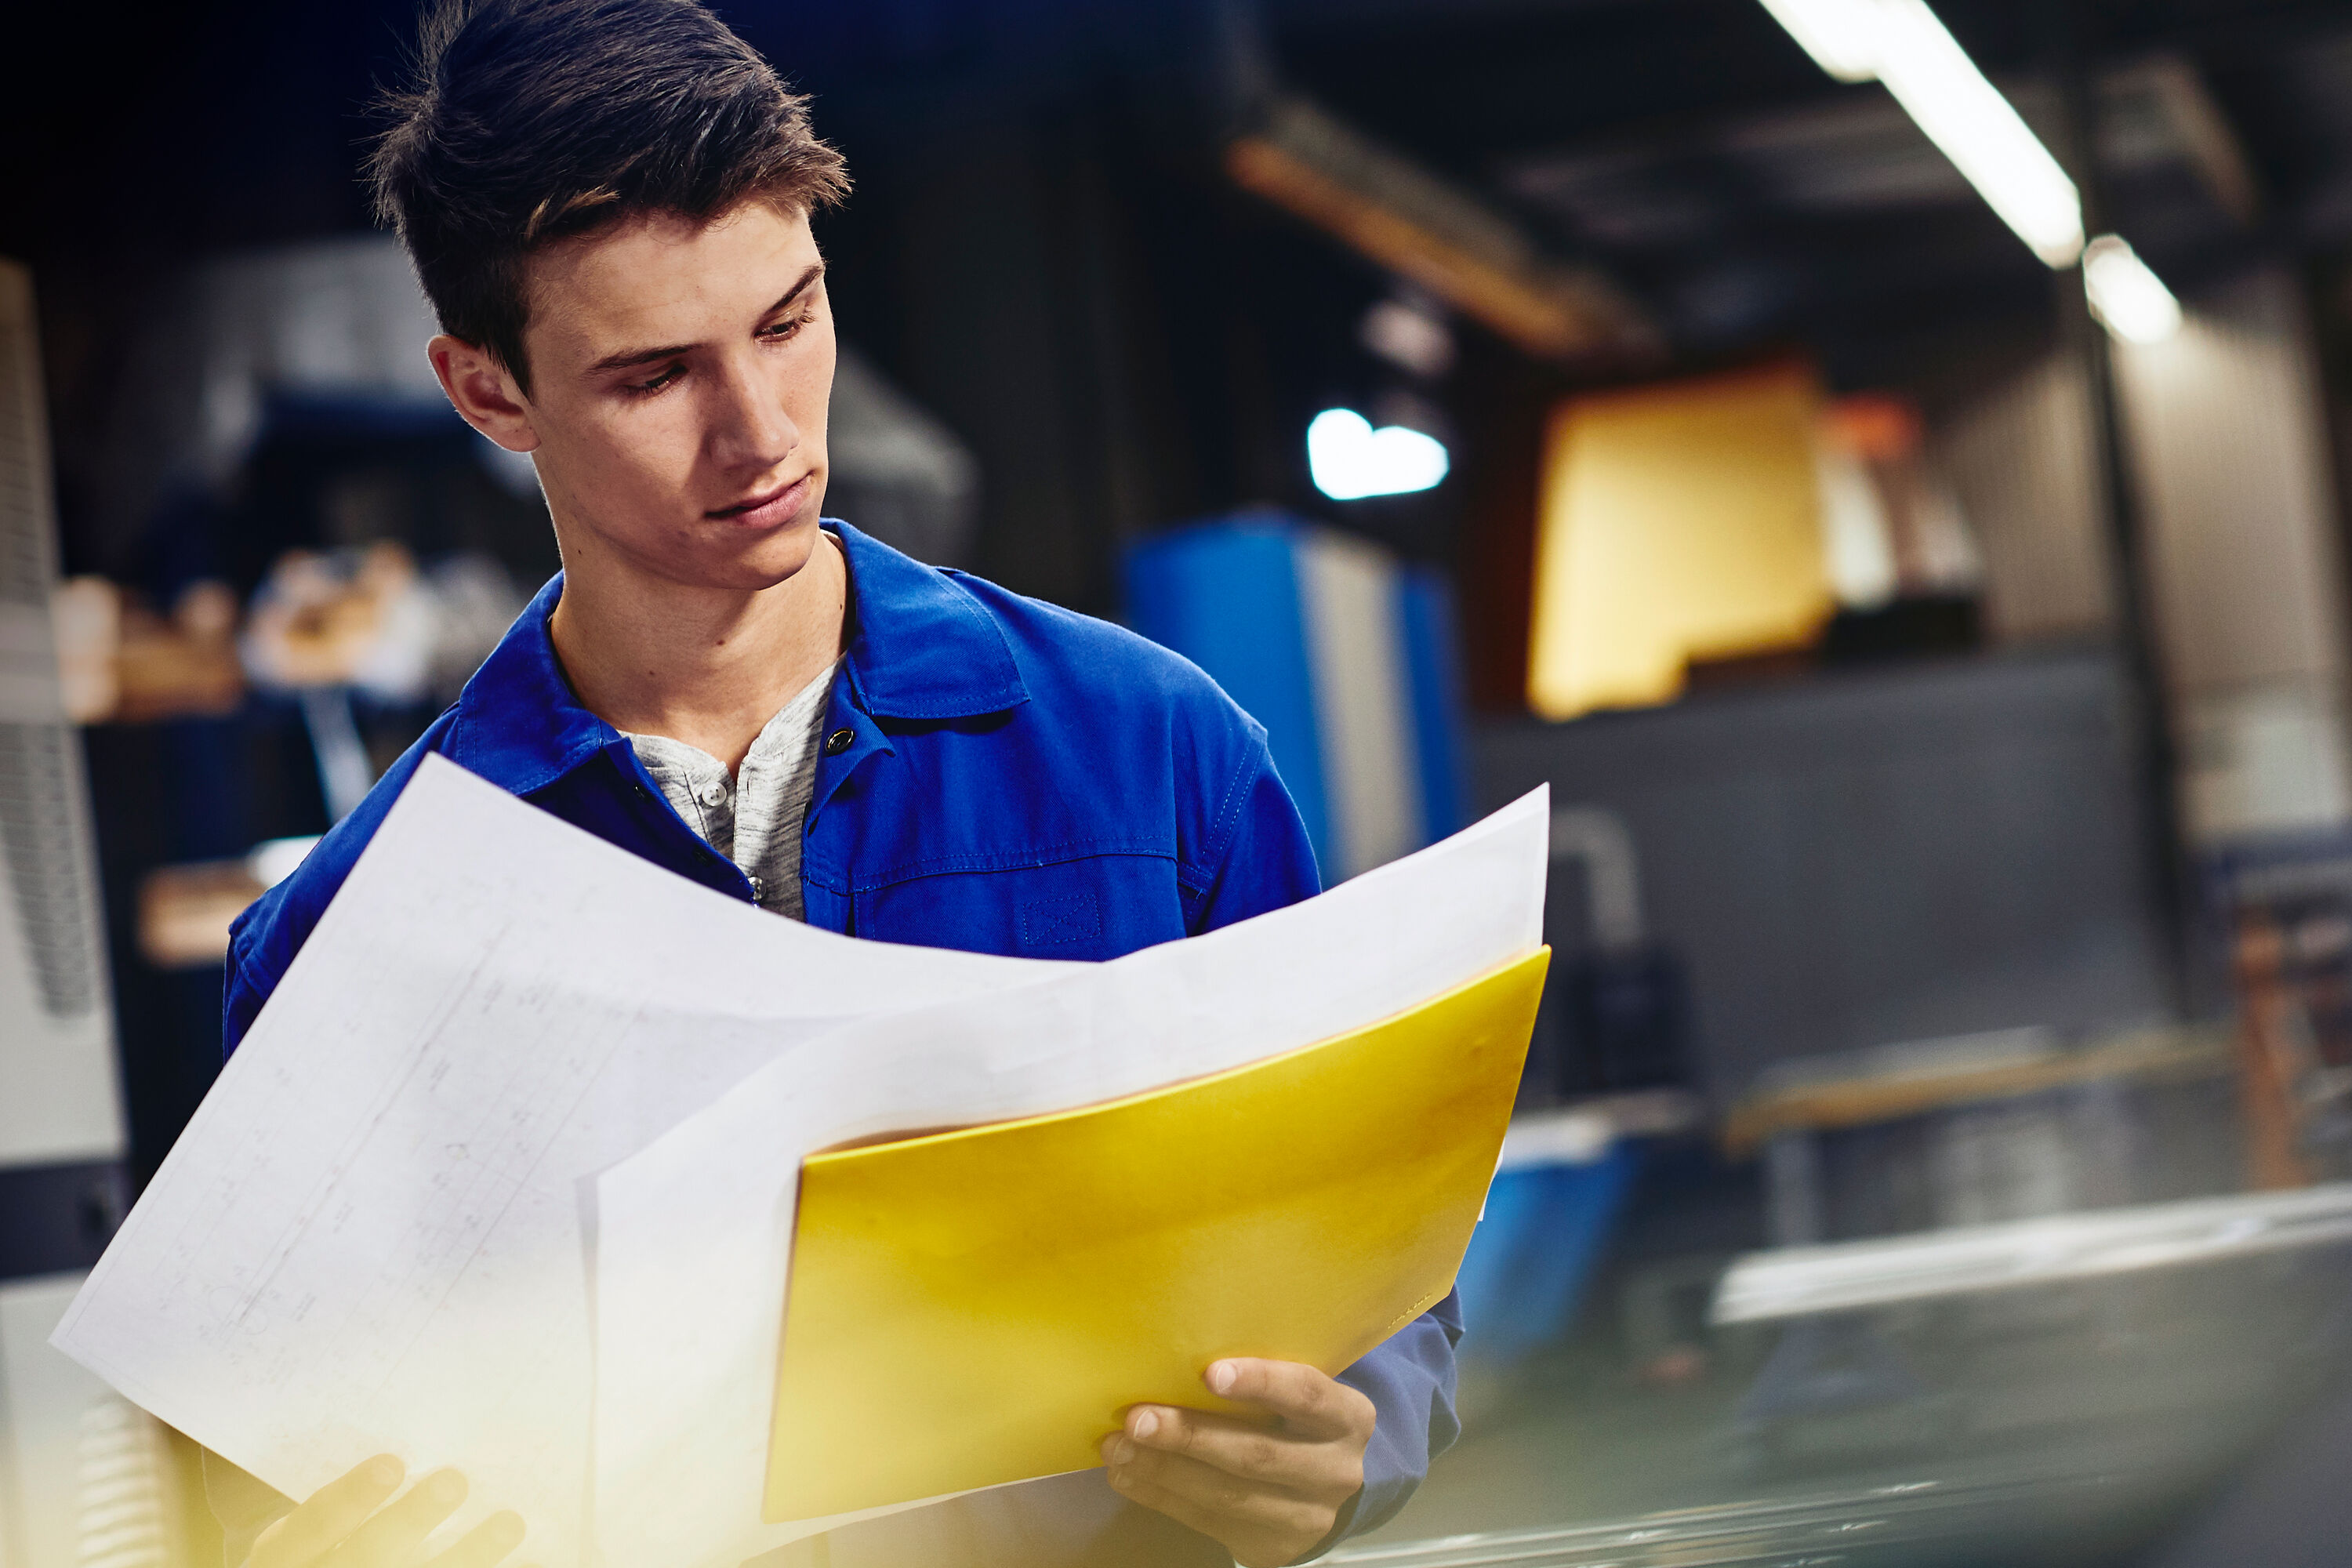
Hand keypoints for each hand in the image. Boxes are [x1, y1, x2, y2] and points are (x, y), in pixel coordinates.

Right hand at [246, 1455, 527, 1567]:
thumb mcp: (300, 1532)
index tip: (392, 1463)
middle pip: (365, 1558)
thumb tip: (411, 1440)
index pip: (309, 1528)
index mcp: (283, 1555)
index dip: (349, 1498)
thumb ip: (343, 1499)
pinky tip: (535, 1561)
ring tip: (510, 1523)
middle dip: (411, 1521)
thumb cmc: (313, 1549)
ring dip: (468, 1556)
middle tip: (455, 1481)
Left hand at [1101, 1359, 1374, 1567]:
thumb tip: (1174, 1349)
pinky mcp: (1271, 1546)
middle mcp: (1334, 1470)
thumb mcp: (1300, 1396)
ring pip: (1226, 1494)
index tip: (1209, 1373)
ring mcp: (1306, 1516)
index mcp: (1348, 1418)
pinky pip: (1207, 1520)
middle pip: (1256, 1453)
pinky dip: (1161, 1496)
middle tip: (1137, 1418)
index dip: (1260, 1383)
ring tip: (1118, 1447)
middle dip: (1190, 1435)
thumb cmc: (1299, 1421)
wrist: (1327, 1491)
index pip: (1307, 1395)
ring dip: (1163, 1470)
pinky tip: (1128, 1476)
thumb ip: (1263, 1378)